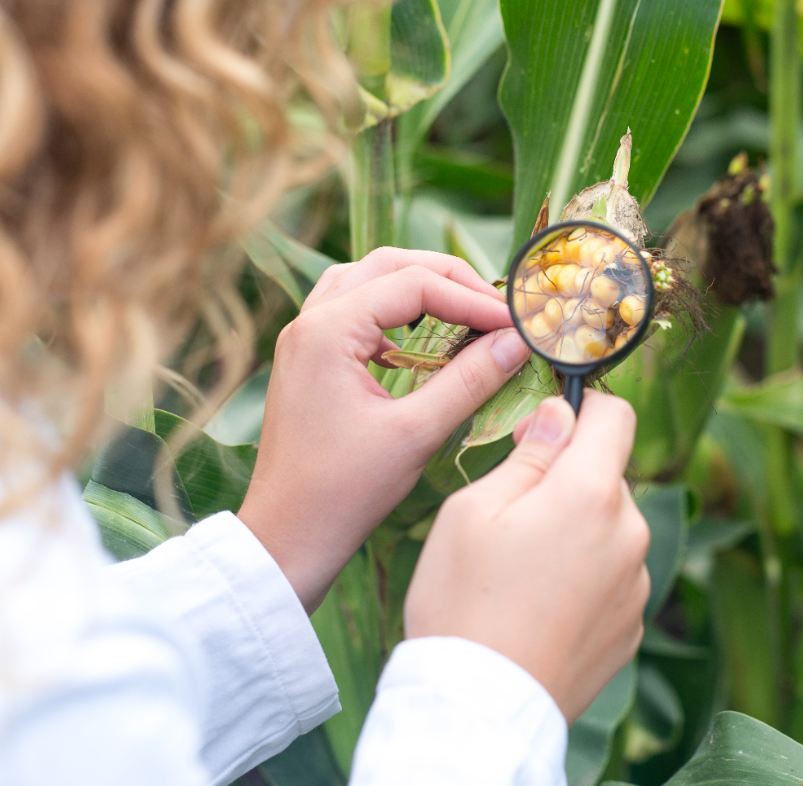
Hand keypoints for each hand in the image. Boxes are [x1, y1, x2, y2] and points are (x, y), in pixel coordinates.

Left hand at [238, 247, 531, 612]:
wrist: (287, 537)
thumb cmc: (343, 492)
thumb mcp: (416, 433)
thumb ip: (470, 380)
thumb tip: (516, 342)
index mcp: (329, 330)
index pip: (415, 284)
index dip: (472, 299)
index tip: (515, 323)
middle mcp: (310, 322)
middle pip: (389, 266)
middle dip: (448, 279)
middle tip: (495, 308)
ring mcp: (304, 339)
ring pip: (368, 280)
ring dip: (418, 288)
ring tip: (465, 312)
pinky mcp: (309, 360)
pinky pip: (354, 310)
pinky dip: (394, 313)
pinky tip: (423, 343)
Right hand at [403, 392, 650, 721]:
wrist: (480, 707)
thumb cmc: (463, 603)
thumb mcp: (473, 510)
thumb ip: (528, 454)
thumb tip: (559, 415)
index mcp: (591, 494)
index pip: (618, 417)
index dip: (581, 410)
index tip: (544, 429)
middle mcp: (630, 534)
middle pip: (609, 476)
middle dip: (568, 480)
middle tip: (512, 514)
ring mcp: (636, 584)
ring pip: (611, 528)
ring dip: (578, 531)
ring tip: (521, 572)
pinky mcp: (632, 625)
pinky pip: (612, 577)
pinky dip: (584, 578)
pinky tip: (539, 606)